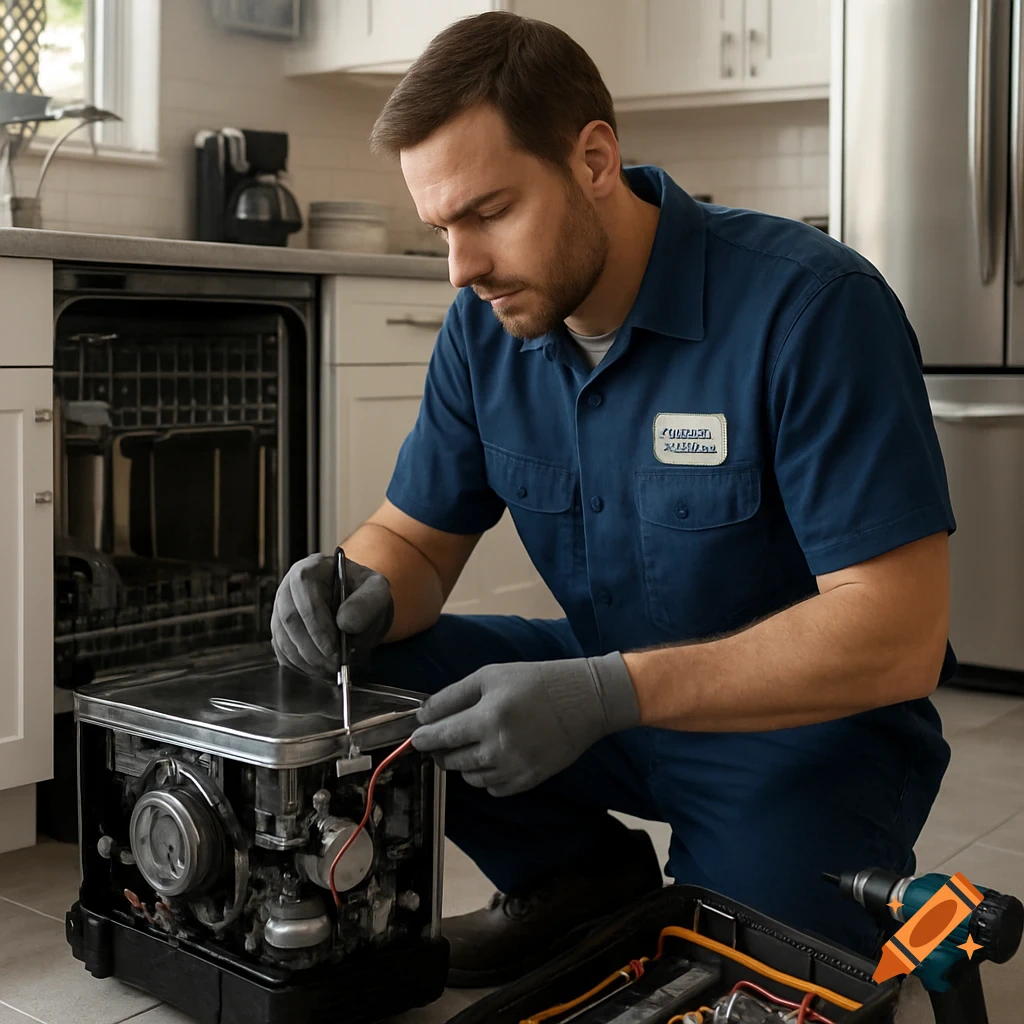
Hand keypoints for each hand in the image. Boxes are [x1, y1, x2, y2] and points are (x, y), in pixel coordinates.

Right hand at [271, 552, 393, 677]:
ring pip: (283, 638)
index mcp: (312, 568)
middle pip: (289, 618)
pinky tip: (320, 670)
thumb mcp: (378, 591)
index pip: (305, 592)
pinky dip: (300, 665)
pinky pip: (282, 651)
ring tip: (331, 671)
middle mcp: (290, 586)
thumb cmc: (366, 595)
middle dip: (312, 648)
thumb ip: (367, 602)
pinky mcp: (280, 631)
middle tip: (334, 666)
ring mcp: (281, 609)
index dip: (317, 624)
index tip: (334, 650)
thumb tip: (345, 624)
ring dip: (307, 660)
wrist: (359, 607)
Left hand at [411, 654, 639, 796]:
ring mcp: (515, 768)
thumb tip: (423, 715)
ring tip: (472, 745)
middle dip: (442, 750)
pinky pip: (493, 789)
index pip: (441, 736)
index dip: (423, 738)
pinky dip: (487, 777)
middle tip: (445, 739)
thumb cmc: (534, 682)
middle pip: (452, 760)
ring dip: (464, 764)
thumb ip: (453, 695)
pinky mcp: (529, 781)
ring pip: (471, 778)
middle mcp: (498, 748)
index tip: (416, 738)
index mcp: (487, 717)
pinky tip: (493, 758)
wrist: (583, 701)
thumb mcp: (491, 676)